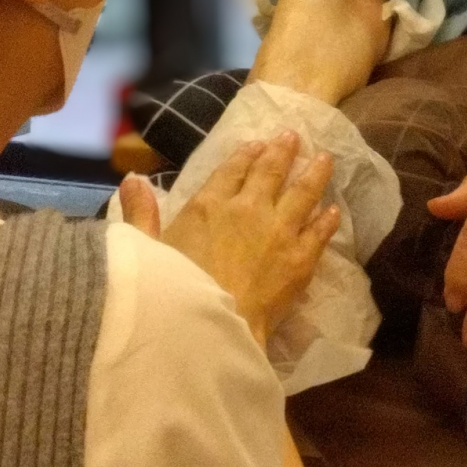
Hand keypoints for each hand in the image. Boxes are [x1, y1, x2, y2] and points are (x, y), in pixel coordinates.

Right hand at [123, 132, 340, 344]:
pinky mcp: (300, 259)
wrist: (209, 329)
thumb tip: (133, 179)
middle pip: (269, 173)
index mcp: (209, 205)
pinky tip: (334, 211)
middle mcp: (248, 209)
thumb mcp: (146, 250)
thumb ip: (141, 213)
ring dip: (313, 174)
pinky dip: (327, 220)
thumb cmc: (172, 292)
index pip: (231, 171)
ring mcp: (279, 232)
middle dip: (282, 152)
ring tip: (325, 159)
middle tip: (294, 136)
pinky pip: (319, 233)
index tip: (256, 144)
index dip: (245, 156)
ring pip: (302, 193)